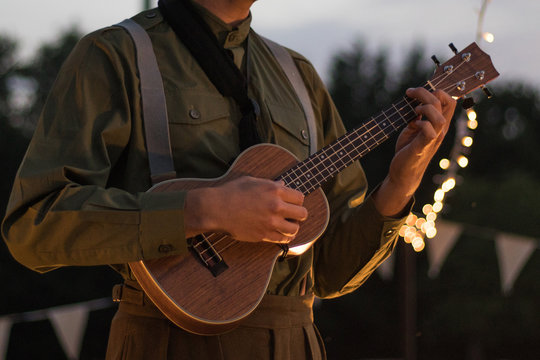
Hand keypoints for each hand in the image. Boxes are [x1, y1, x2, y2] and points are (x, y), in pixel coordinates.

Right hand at [185, 177, 307, 243]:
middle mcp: (275, 206)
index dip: (297, 200)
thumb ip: (270, 184)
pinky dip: (284, 237)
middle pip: (302, 213)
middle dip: (299, 214)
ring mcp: (270, 222)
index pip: (300, 197)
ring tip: (287, 225)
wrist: (216, 209)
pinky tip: (281, 233)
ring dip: (293, 227)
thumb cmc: (231, 192)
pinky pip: (282, 240)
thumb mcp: (252, 181)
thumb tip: (283, 185)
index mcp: (274, 190)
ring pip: (294, 229)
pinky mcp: (263, 235)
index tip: (292, 202)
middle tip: (293, 215)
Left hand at [373, 87, 455, 215]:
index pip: (450, 101)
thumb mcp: (413, 129)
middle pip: (446, 102)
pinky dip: (422, 124)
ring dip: (425, 108)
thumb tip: (413, 101)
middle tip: (409, 94)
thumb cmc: (408, 150)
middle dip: (426, 93)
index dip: (437, 90)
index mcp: (439, 124)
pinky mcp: (422, 147)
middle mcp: (440, 130)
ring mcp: (433, 139)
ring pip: (440, 117)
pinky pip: (429, 132)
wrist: (403, 173)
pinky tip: (413, 124)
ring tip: (413, 111)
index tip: (416, 92)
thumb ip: (417, 116)